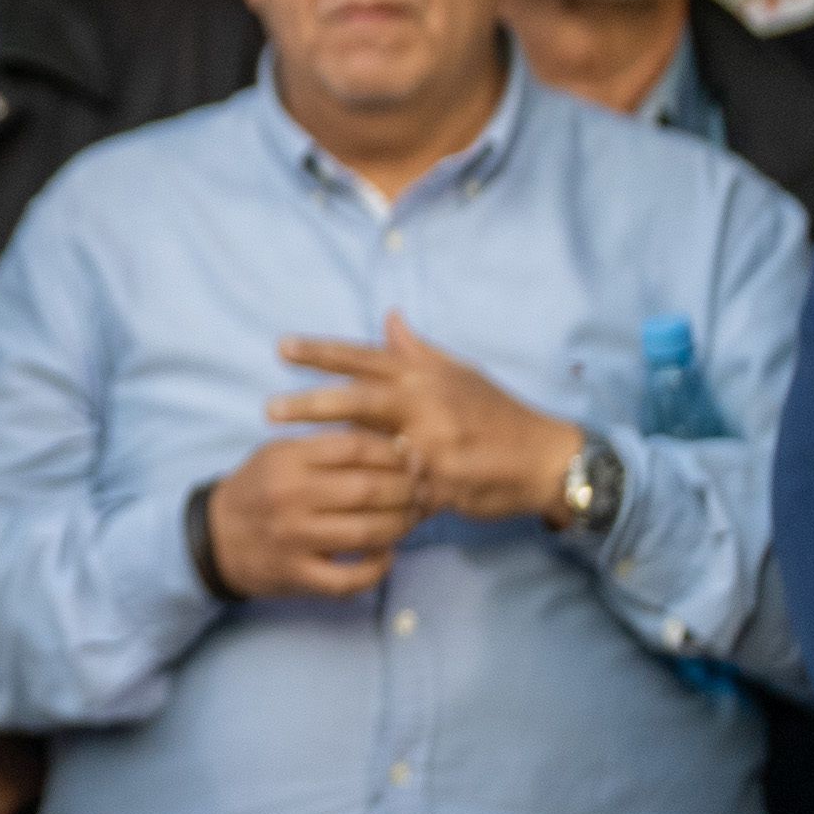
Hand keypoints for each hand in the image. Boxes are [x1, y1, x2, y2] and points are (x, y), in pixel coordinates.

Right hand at [205, 430, 421, 598]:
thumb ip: (328, 446)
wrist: (215, 537)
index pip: (355, 447)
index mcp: (287, 459)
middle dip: (407, 490)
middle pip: (367, 490)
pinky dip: (377, 569)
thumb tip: (396, 446)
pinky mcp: (296, 575)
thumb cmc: (261, 489)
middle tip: (423, 490)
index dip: (394, 452)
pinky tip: (387, 556)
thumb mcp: (281, 454)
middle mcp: (289, 497)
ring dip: (400, 527)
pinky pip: (350, 579)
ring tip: (412, 519)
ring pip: (366, 533)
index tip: (414, 457)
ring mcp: (293, 539)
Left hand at [275, 315, 583, 526]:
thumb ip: (416, 351)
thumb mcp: (458, 373)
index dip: (322, 352)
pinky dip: (369, 492)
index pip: (365, 358)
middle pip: (358, 398)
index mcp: (426, 376)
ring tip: (292, 456)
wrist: (543, 458)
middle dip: (310, 403)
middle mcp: (426, 404)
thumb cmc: (495, 412)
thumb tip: (387, 317)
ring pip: (372, 446)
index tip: (282, 348)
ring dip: (331, 452)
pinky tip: (336, 497)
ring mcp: (434, 444)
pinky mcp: (440, 483)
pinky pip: (396, 489)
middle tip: (269, 410)